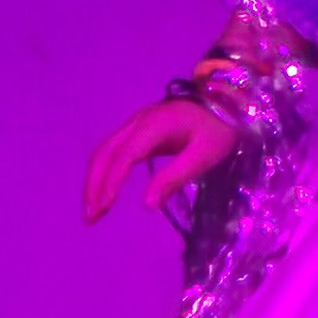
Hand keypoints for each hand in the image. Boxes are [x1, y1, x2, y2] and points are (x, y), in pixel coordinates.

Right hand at [82, 98, 236, 223]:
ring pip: (104, 151)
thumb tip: (146, 205)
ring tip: (93, 211)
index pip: (125, 155)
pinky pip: (112, 151)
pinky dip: (103, 172)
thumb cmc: (218, 129)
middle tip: (91, 218)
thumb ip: (175, 177)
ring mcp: (135, 124)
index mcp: (155, 126)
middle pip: (105, 153)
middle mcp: (138, 122)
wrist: (225, 100)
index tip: (104, 208)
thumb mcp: (204, 155)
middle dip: (94, 185)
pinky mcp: (137, 130)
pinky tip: (104, 192)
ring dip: (94, 180)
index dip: (111, 182)